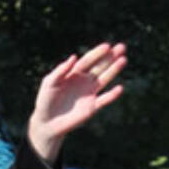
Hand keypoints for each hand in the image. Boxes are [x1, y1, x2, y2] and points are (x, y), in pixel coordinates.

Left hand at [28, 42, 126, 162]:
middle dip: (110, 57)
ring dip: (114, 70)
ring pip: (104, 79)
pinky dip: (112, 95)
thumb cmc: (45, 100)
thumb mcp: (49, 83)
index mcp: (73, 73)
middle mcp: (84, 81)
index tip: (107, 46)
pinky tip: (120, 88)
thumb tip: (74, 57)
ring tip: (123, 60)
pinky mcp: (92, 108)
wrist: (47, 122)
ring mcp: (89, 94)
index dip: (97, 53)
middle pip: (99, 66)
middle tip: (122, 47)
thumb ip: (60, 70)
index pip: (88, 60)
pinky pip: (104, 100)